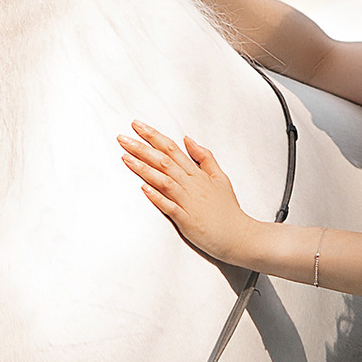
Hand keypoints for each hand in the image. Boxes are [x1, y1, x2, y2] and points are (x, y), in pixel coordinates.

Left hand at [119, 122, 256, 267]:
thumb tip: (188, 139)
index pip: (172, 149)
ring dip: (144, 168)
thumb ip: (204, 157)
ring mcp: (189, 202)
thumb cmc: (228, 208)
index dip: (153, 136)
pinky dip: (157, 197)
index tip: (137, 125)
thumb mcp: (220, 176)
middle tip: (122, 138)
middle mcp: (192, 184)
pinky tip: (144, 188)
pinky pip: (170, 207)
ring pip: (164, 180)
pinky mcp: (187, 220)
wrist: (239, 235)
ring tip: (125, 157)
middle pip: (164, 161)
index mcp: (197, 173)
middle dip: (141, 148)